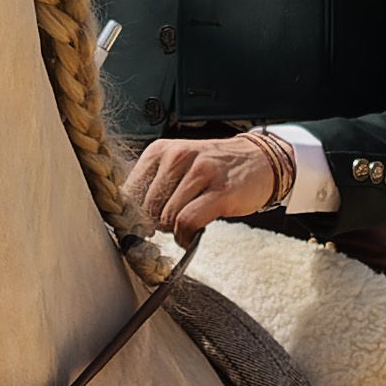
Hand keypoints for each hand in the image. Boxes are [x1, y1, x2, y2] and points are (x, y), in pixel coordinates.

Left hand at [123, 134, 284, 235]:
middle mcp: (178, 156)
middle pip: (147, 207)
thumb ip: (152, 185)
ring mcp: (201, 172)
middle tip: (171, 225)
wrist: (260, 160)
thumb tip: (126, 216)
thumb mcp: (178, 165)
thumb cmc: (214, 168)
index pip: (129, 190)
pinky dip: (185, 236)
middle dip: (155, 224)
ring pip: (167, 216)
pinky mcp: (220, 191)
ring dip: (173, 231)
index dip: (132, 215)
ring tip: (185, 227)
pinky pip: (188, 221)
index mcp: (160, 150)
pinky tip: (191, 236)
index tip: (141, 226)